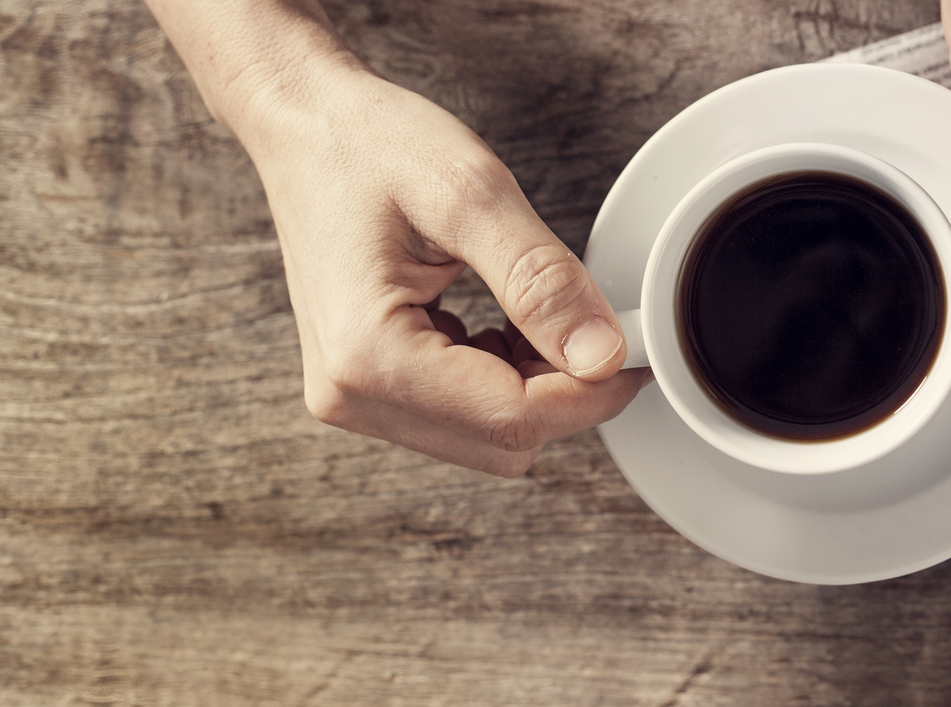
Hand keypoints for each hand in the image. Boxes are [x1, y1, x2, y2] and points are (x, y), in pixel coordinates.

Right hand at [147, 0, 647, 475]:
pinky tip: (508, 323)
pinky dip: (504, 378)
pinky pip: (461, 416)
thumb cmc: (367, 144)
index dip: (593, 390)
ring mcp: (353, 397)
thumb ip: (541, 281)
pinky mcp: (366, 387)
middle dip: (567, 391)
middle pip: (503, 441)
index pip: (514, 417)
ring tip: (540, 310)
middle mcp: (350, 394)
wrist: (304, 125)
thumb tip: (603, 356)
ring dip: (537, 386)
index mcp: (368, 355)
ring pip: (487, 437)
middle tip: (598, 322)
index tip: (635, 348)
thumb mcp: (470, 194)